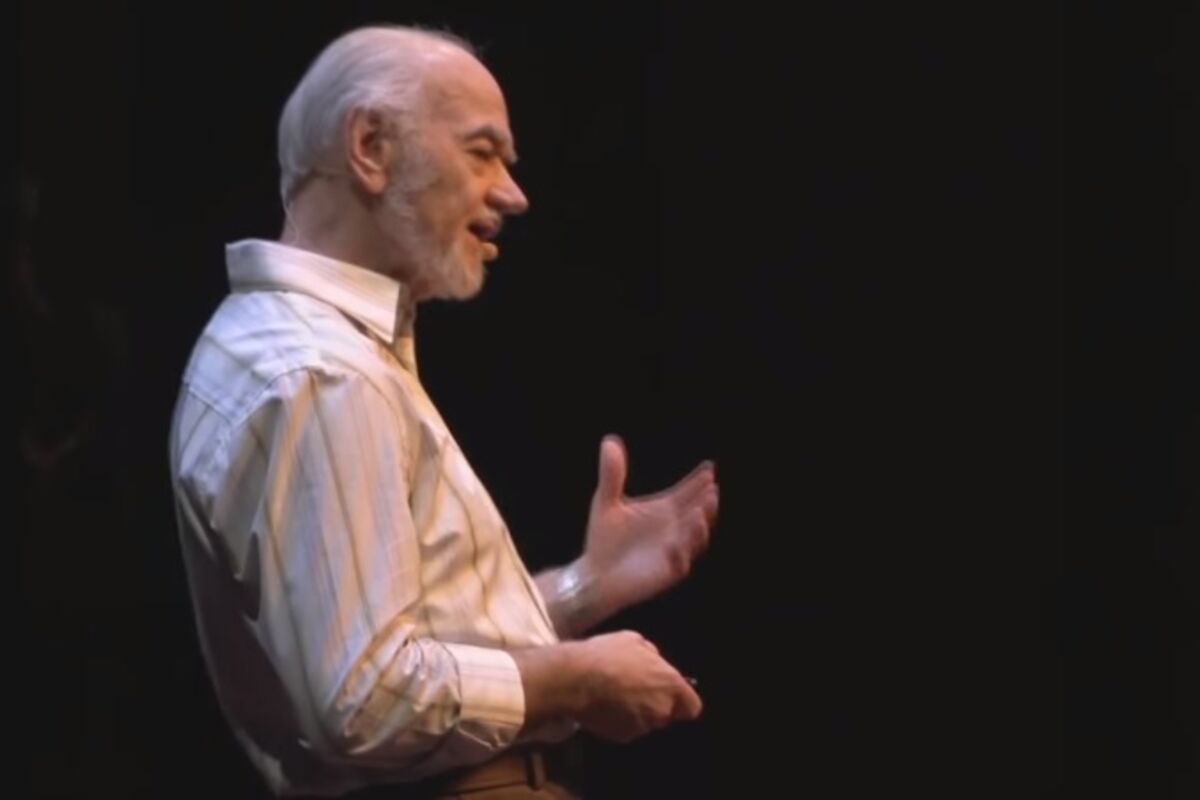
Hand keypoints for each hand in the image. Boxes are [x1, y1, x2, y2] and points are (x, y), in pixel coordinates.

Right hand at [574, 630, 701, 742]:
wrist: (575, 679)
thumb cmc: (607, 654)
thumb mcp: (633, 640)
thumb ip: (652, 654)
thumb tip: (655, 661)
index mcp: (670, 685)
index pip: (692, 707)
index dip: (683, 701)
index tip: (670, 693)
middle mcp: (661, 710)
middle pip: (667, 714)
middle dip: (656, 705)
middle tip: (636, 689)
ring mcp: (641, 727)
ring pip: (646, 722)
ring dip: (637, 712)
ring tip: (616, 696)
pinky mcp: (621, 737)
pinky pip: (626, 729)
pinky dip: (619, 721)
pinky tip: (605, 706)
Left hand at [580, 435, 718, 617]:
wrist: (595, 573)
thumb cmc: (604, 538)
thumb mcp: (607, 501)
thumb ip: (612, 474)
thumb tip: (609, 440)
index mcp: (664, 509)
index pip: (687, 492)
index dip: (699, 480)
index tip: (709, 467)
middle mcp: (674, 528)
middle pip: (697, 512)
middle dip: (705, 501)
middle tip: (711, 488)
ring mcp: (674, 550)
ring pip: (694, 538)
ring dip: (699, 526)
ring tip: (699, 511)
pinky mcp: (667, 571)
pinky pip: (679, 562)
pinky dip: (680, 552)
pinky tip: (676, 542)